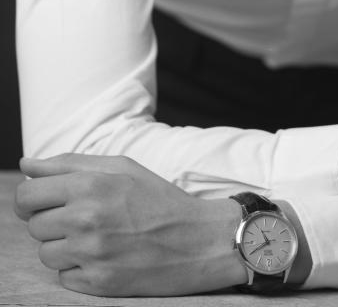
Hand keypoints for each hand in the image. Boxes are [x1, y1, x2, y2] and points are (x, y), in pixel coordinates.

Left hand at [14, 153, 246, 295]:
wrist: (199, 240)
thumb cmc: (158, 198)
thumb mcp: (121, 167)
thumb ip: (69, 163)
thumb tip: (26, 165)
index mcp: (90, 186)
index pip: (27, 196)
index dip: (32, 198)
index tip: (47, 201)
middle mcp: (86, 220)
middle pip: (34, 226)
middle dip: (52, 220)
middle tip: (85, 217)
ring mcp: (91, 255)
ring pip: (46, 253)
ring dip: (64, 246)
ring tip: (97, 237)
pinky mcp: (97, 284)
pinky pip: (64, 277)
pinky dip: (79, 268)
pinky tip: (106, 256)